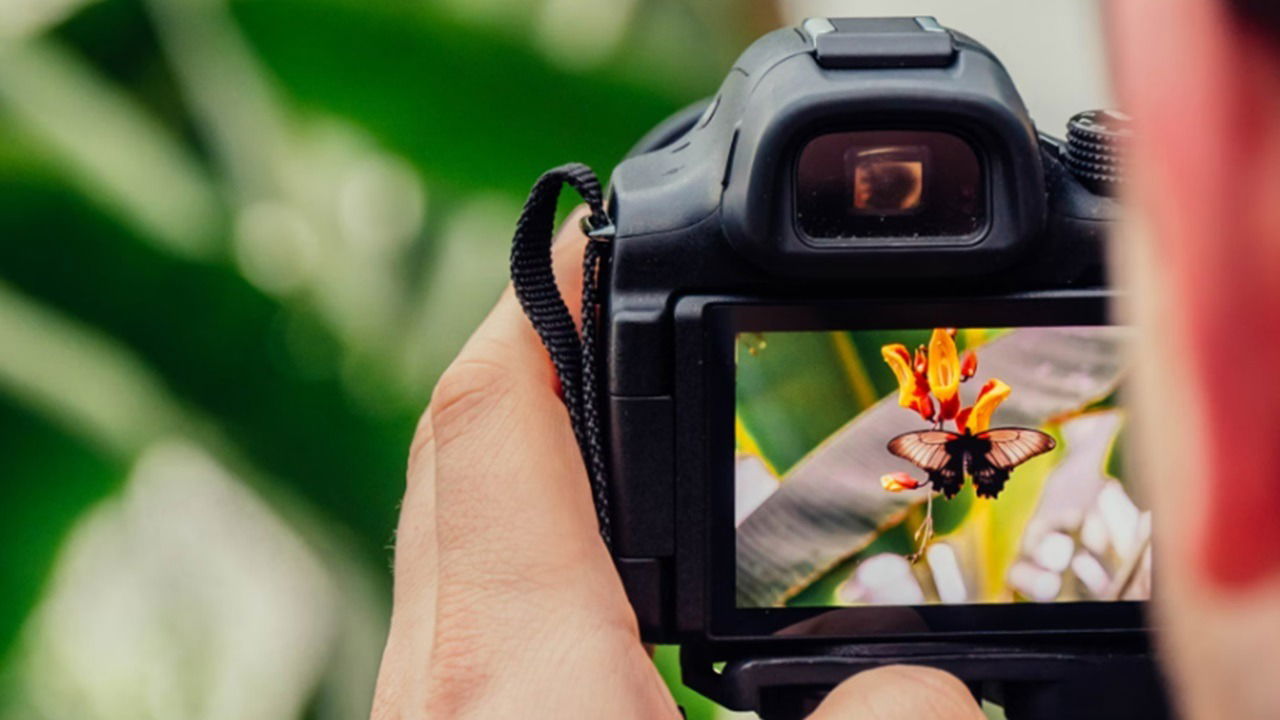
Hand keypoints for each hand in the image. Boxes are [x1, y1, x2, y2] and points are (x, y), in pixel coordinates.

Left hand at [369, 208, 984, 718]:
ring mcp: (432, 709)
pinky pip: (471, 605)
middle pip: (463, 452)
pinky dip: (532, 550)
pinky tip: (610, 588)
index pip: (496, 413)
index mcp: (518, 667)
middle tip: (625, 311)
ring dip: (535, 456)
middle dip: (540, 357)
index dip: (548, 299)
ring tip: (633, 427)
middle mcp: (445, 678)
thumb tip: (935, 685)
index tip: (603, 233)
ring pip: (456, 531)